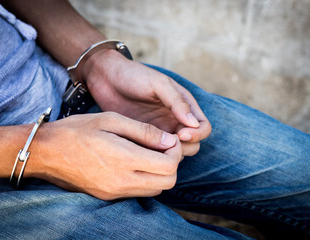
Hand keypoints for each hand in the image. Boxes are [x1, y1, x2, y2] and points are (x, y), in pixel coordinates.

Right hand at [28, 112, 181, 199]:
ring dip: (160, 173)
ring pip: (155, 190)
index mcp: (124, 158)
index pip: (169, 165)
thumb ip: (143, 131)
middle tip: (162, 147)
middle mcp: (122, 180)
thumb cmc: (77, 130)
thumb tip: (169, 140)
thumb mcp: (111, 120)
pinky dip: (146, 180)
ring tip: (148, 154)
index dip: (176, 151)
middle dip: (172, 164)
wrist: (46, 152)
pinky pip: (139, 193)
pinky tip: (135, 164)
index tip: (168, 139)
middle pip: (168, 182)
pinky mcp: (107, 196)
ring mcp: (114, 192)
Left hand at [83, 50, 211, 155]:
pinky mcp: (143, 139)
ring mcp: (159, 131)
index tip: (181, 135)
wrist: (107, 78)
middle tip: (166, 144)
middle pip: (193, 144)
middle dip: (185, 147)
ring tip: (153, 148)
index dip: (197, 134)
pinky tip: (142, 151)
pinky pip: (154, 153)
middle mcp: (174, 121)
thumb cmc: (134, 75)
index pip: (203, 127)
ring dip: (169, 155)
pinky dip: (153, 156)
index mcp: (183, 106)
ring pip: (174, 152)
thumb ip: (177, 102)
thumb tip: (194, 124)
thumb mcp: (158, 84)